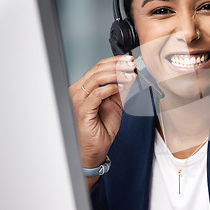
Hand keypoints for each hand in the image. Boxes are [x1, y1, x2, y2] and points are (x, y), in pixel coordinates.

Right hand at [69, 55, 135, 169]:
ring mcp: (78, 100)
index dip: (114, 62)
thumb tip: (129, 75)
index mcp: (84, 88)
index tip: (128, 60)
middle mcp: (78, 92)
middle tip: (131, 64)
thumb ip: (119, 89)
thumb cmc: (101, 128)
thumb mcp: (114, 103)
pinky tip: (121, 86)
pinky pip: (98, 93)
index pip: (98, 67)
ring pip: (97, 78)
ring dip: (116, 74)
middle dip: (117, 65)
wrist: (95, 149)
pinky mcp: (83, 110)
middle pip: (97, 70)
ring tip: (129, 74)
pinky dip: (111, 87)